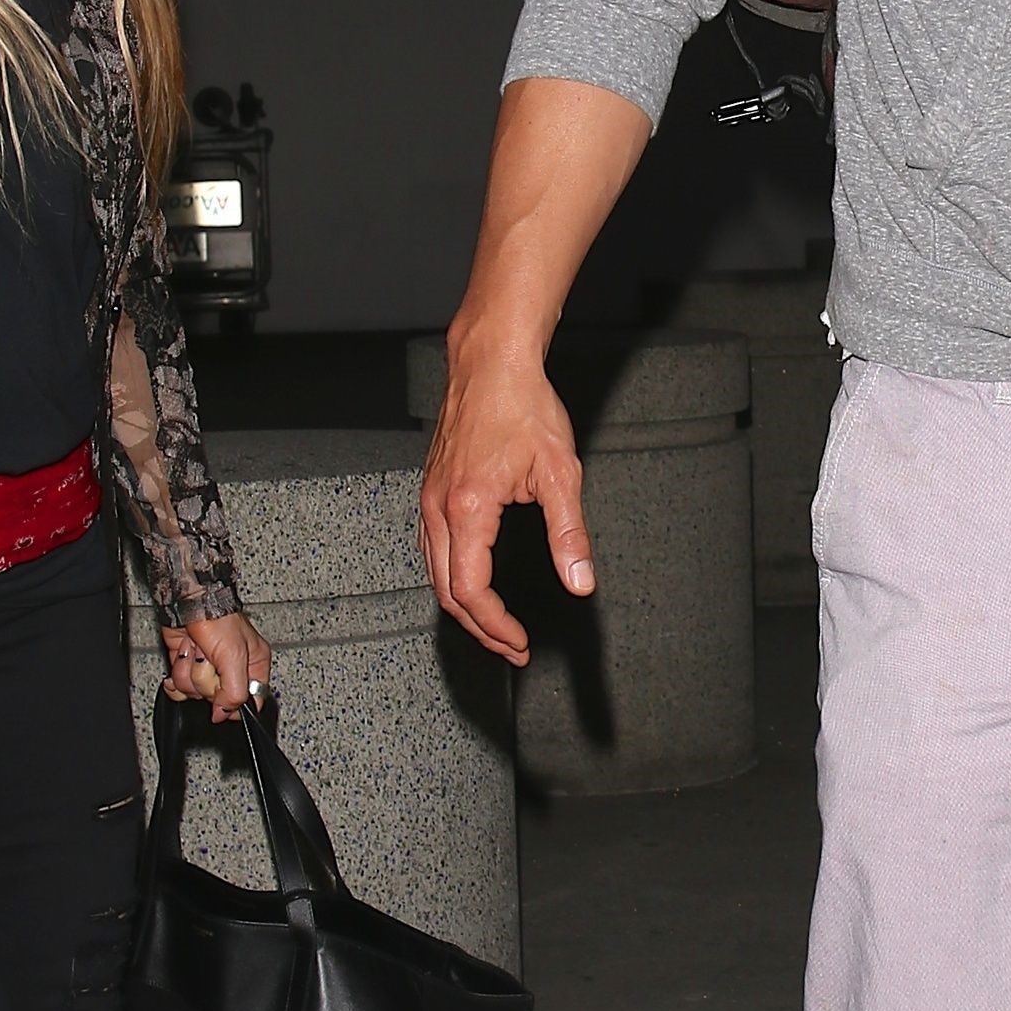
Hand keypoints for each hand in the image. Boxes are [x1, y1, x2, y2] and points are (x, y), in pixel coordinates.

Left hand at [162, 609, 270, 719]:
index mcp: (253, 666)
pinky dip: (176, 675)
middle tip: (209, 659)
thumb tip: (224, 714)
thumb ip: (235, 691)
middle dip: (206, 678)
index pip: (250, 701)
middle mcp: (231, 670)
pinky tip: (182, 658)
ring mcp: (207, 669)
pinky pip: (179, 688)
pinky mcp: (188, 666)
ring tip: (196, 650)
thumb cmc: (218, 618)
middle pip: (217, 699)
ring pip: (195, 693)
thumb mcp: (234, 657)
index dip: (234, 703)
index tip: (223, 694)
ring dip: (190, 671)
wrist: (188, 602)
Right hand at [420, 343, 594, 665]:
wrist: (490, 363)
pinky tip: (472, 583)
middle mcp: (439, 508)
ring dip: (463, 606)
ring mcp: (429, 498)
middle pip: (445, 592)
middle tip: (511, 648)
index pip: (471, 592)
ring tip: (496, 626)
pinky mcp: (430, 489)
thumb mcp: (559, 472)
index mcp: (468, 509)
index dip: (495, 626)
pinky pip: (431, 549)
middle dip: (479, 628)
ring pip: (434, 572)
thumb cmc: (523, 407)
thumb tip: (581, 582)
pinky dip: (450, 578)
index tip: (520, 643)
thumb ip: (569, 533)